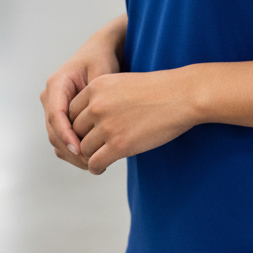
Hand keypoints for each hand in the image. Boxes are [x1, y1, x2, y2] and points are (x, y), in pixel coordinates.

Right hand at [40, 16, 126, 169]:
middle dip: (71, 150)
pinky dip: (73, 150)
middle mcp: (50, 97)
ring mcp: (53, 107)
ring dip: (72, 154)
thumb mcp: (101, 72)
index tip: (80, 149)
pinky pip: (62, 137)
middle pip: (53, 131)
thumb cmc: (101, 59)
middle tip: (92, 163)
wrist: (99, 52)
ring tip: (94, 164)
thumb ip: (95, 95)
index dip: (66, 135)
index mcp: (57, 84)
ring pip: (56, 138)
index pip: (56, 115)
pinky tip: (91, 157)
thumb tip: (93, 120)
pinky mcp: (60, 116)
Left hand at [69, 68, 197, 174]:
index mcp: (96, 86)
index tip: (87, 132)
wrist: (182, 95)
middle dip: (83, 140)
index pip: (71, 111)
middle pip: (75, 131)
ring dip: (90, 155)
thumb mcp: (122, 83)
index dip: (78, 125)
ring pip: (84, 148)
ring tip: (99, 158)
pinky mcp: (118, 145)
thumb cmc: (158, 90)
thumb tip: (89, 121)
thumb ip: (102, 98)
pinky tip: (103, 167)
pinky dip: (96, 168)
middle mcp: (96, 105)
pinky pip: (95, 163)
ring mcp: (107, 125)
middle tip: (92, 148)